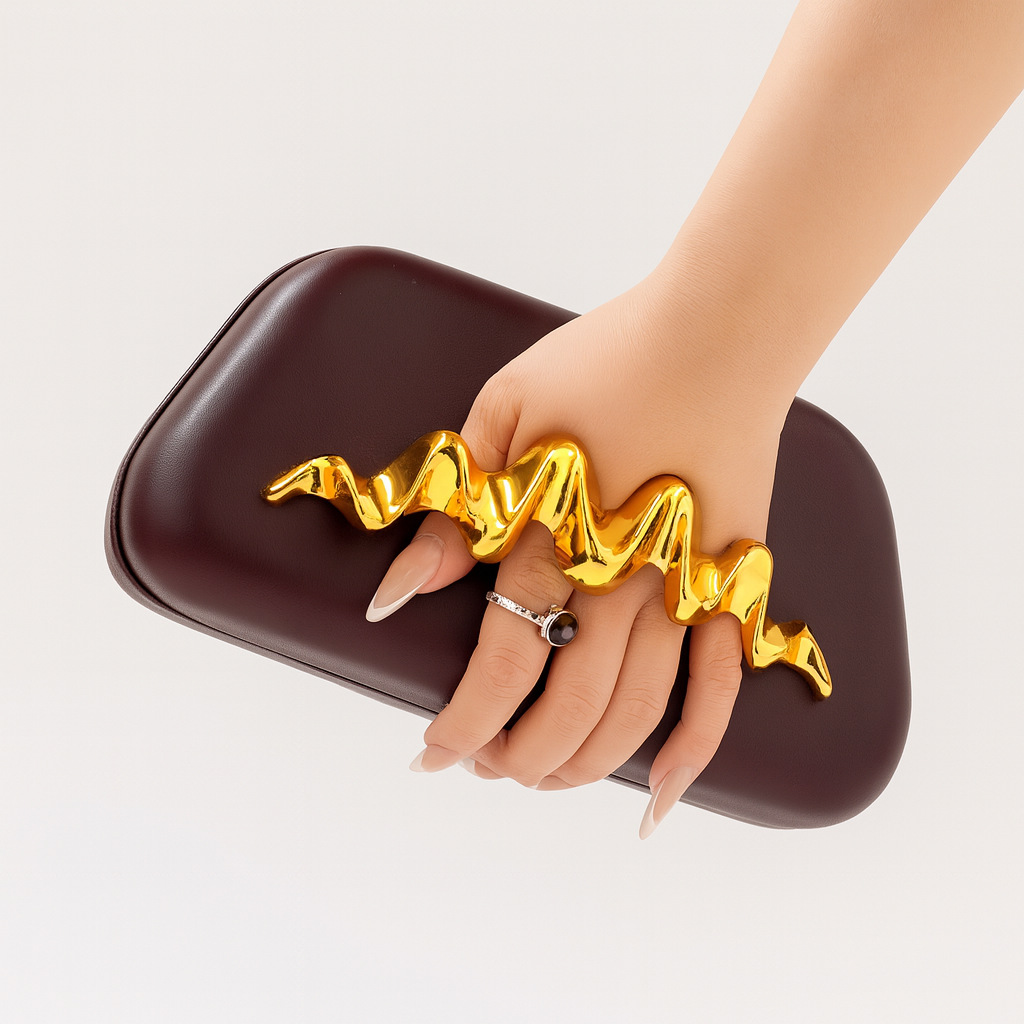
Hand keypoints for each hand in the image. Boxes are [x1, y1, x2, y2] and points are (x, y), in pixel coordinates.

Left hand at [368, 269, 792, 837]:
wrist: (718, 329)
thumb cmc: (606, 359)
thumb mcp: (501, 414)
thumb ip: (453, 510)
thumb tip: (397, 592)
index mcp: (553, 538)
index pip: (499, 667)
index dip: (460, 726)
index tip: (431, 754)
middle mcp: (620, 581)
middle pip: (567, 709)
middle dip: (516, 756)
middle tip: (485, 764)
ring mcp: (683, 590)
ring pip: (636, 715)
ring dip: (585, 764)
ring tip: (543, 776)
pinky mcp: (730, 585)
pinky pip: (721, 685)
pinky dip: (695, 750)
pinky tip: (660, 797)